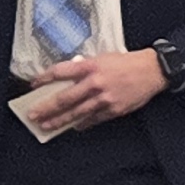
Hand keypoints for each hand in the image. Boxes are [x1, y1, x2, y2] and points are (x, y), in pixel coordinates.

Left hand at [27, 47, 167, 131]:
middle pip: (64, 98)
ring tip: (46, 125)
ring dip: (59, 120)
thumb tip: (66, 78)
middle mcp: (95, 82)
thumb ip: (84, 67)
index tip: (33, 85)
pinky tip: (72, 127)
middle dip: (46, 108)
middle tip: (32, 114)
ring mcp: (104, 98)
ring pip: (76, 113)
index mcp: (90, 66)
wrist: (152, 70)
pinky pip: (93, 119)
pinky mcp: (114, 110)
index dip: (44, 79)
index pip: (60, 72)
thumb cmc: (126, 63)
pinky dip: (82, 123)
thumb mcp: (102, 58)